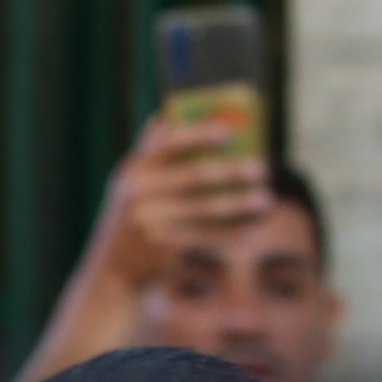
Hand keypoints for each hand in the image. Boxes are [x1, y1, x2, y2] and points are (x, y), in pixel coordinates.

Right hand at [89, 102, 273, 288]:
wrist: (114, 267)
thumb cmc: (133, 212)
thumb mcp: (132, 181)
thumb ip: (149, 151)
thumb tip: (162, 114)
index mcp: (134, 168)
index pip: (169, 143)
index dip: (198, 134)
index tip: (229, 131)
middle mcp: (138, 192)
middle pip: (193, 175)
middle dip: (231, 171)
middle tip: (263, 167)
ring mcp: (149, 220)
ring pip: (204, 208)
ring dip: (240, 203)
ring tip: (267, 199)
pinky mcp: (162, 247)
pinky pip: (206, 236)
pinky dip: (232, 231)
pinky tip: (253, 227)